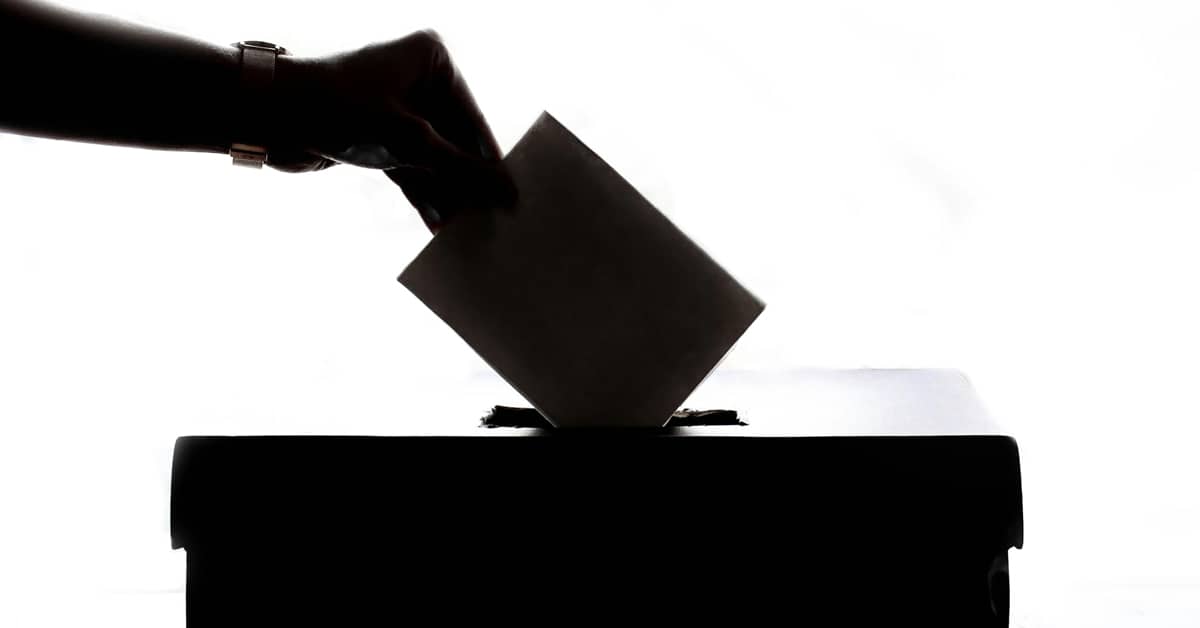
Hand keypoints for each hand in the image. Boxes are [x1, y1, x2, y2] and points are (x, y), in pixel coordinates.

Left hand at [269, 31, 514, 232]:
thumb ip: (461, 170)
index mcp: (432, 59)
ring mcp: (397, 109)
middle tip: (491, 221)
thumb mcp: (409, 142)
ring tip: (467, 230)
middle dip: (467, 183)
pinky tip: (437, 224)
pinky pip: (411, 168)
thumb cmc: (338, 109)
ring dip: (446, 194)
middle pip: (456, 141)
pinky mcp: (378, 136)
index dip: (491, 162)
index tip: (512, 198)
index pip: (474, 118)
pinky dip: (422, 193)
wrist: (266, 115)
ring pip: (434, 158)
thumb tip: (506, 193)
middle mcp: (417, 79)